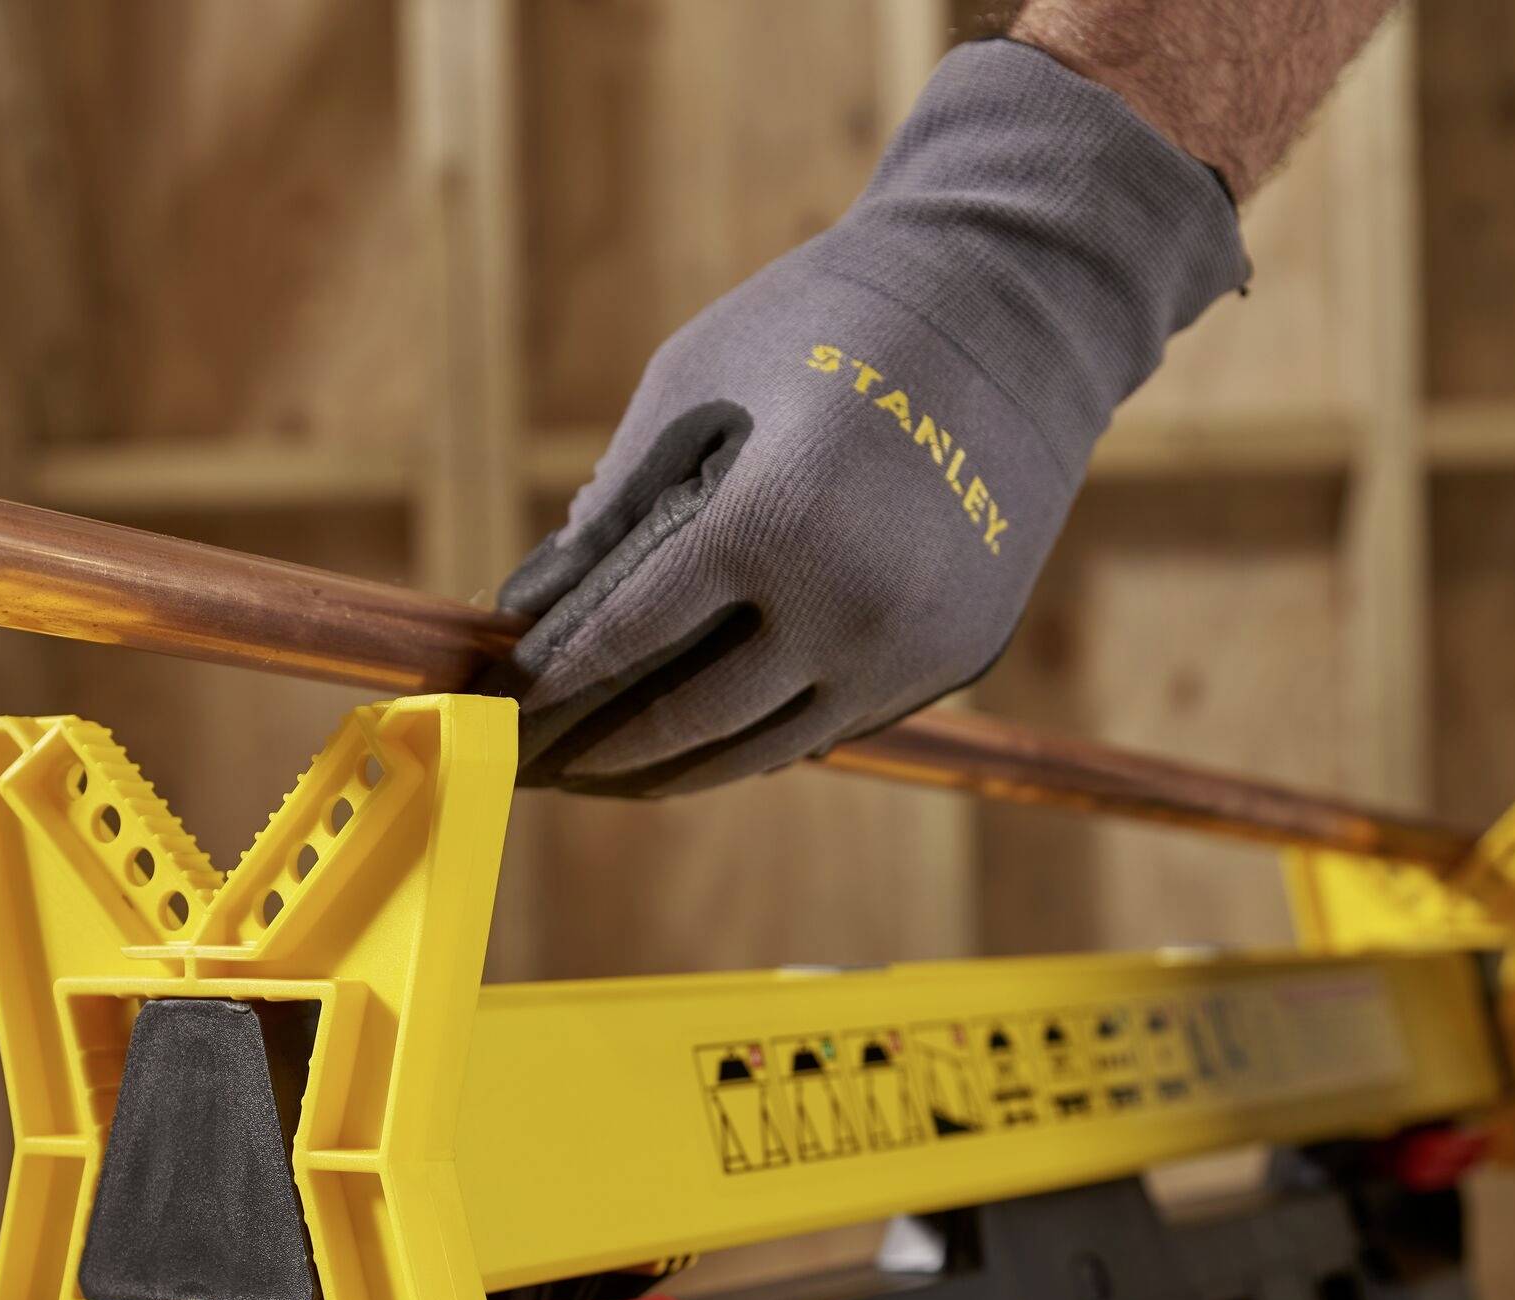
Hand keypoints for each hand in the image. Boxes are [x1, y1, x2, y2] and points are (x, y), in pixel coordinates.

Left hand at [490, 41, 1244, 794]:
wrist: (1016, 306)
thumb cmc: (830, 320)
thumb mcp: (695, 382)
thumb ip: (617, 504)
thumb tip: (537, 606)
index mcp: (773, 522)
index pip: (626, 636)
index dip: (551, 679)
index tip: (498, 704)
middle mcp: (848, 605)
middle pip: (688, 720)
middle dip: (597, 750)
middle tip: (535, 764)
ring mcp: (910, 647)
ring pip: (763, 750)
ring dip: (673, 771)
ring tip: (605, 776)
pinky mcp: (955, 661)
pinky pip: (833, 725)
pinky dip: (758, 737)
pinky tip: (702, 741)